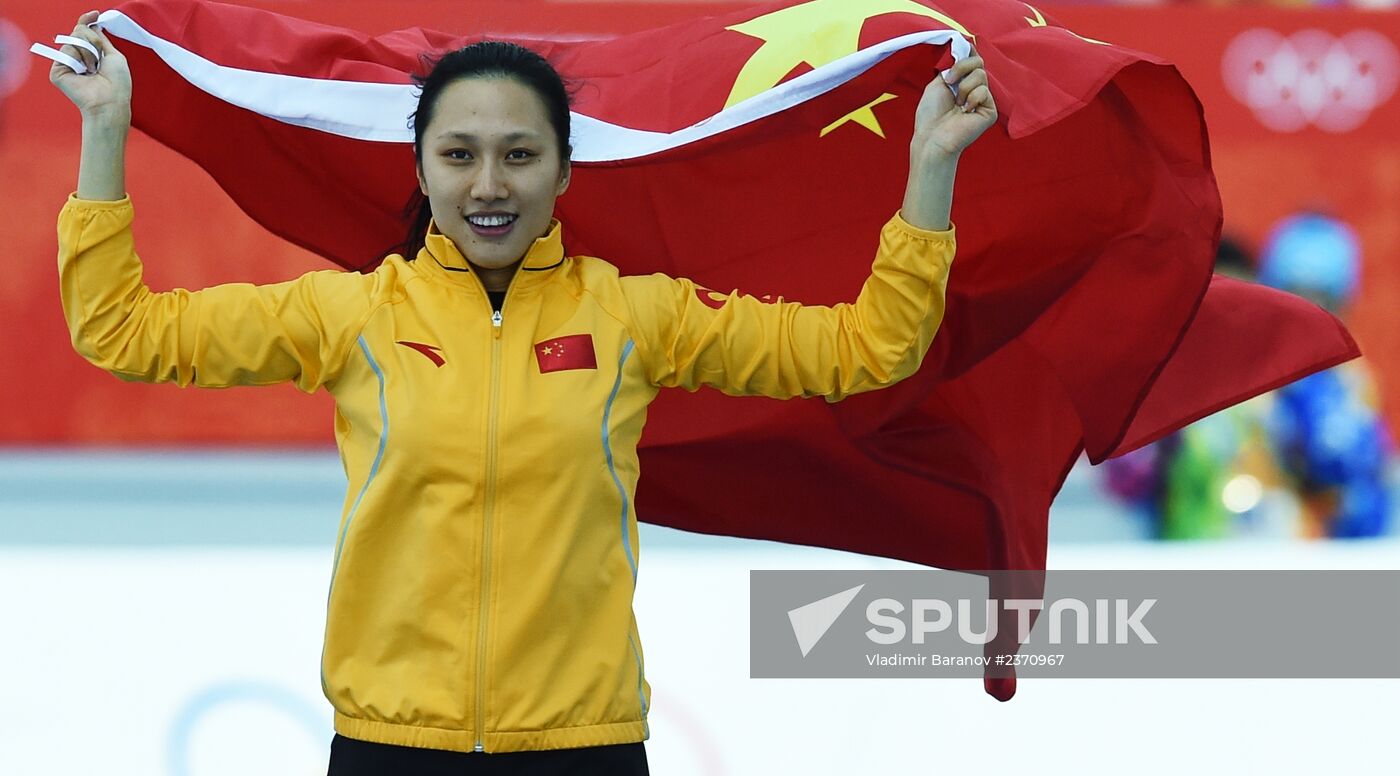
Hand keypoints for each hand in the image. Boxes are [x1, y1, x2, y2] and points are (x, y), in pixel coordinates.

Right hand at [49, 11, 131, 123]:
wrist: (110, 100)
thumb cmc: (117, 83)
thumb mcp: (114, 55)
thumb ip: (101, 39)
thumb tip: (92, 24)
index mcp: (91, 55)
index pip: (84, 32)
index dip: (87, 21)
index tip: (94, 14)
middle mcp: (78, 58)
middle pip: (78, 32)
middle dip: (92, 40)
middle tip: (100, 58)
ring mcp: (67, 64)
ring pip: (73, 39)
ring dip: (88, 52)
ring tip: (93, 69)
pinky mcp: (57, 71)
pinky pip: (66, 51)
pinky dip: (78, 57)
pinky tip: (84, 71)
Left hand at [911, 44, 996, 159]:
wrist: (932, 137)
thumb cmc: (930, 115)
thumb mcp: (938, 82)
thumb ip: (952, 66)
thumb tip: (966, 47)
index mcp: (962, 82)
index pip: (972, 58)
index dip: (966, 54)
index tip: (954, 58)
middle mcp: (974, 89)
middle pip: (978, 62)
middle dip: (961, 67)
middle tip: (949, 82)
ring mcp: (984, 99)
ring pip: (981, 75)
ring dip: (963, 87)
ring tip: (957, 104)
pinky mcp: (990, 110)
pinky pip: (984, 91)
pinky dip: (971, 98)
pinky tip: (965, 112)